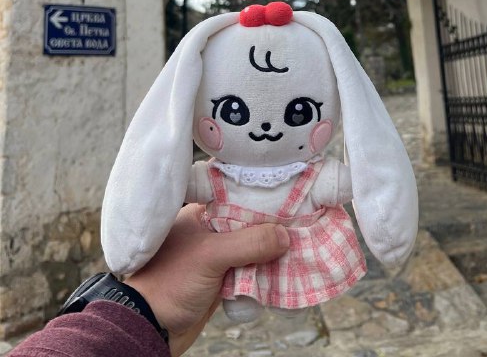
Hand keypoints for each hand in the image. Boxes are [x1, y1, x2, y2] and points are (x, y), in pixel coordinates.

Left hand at [126, 204, 289, 356]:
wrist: (149, 328)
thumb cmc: (168, 282)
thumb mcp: (210, 256)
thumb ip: (248, 243)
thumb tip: (285, 236)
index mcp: (201, 212)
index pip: (238, 193)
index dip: (263, 194)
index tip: (291, 194)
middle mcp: (210, 229)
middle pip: (250, 221)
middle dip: (273, 225)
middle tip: (302, 222)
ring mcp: (217, 255)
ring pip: (253, 247)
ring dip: (271, 251)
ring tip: (299, 246)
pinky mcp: (222, 278)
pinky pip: (251, 270)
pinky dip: (265, 271)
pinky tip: (284, 270)